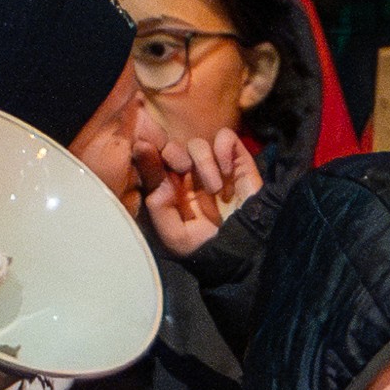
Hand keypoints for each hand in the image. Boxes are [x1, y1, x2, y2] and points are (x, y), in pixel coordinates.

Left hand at [138, 127, 262, 257]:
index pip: (152, 163)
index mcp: (170, 190)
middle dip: (173, 154)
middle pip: (171, 146)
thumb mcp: (175, 236)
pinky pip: (226, 138)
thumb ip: (158, 208)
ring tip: (215, 189)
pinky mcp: (236, 161)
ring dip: (204, 163)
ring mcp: (212, 168)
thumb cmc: (208, 246)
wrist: (245, 251)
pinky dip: (224, 150)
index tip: (144, 147)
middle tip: (182, 171)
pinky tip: (227, 172)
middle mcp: (189, 176)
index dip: (146, 152)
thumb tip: (159, 177)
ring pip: (197, 144)